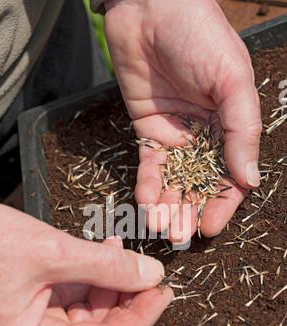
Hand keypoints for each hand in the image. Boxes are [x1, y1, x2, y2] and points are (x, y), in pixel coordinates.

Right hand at [0, 203, 171, 325]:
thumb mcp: (50, 251)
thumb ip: (106, 265)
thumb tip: (149, 274)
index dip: (141, 319)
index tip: (163, 295)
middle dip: (128, 302)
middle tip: (150, 276)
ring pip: (89, 317)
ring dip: (112, 286)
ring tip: (124, 255)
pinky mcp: (32, 306)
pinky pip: (74, 300)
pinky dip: (93, 278)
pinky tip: (105, 253)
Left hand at [104, 0, 261, 242]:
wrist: (150, 8)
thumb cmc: (200, 35)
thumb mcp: (232, 82)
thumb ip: (241, 131)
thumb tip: (248, 179)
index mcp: (230, 126)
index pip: (228, 175)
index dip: (220, 204)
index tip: (208, 228)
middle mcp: (204, 135)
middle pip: (198, 184)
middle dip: (189, 211)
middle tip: (178, 236)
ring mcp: (175, 134)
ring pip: (172, 180)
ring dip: (166, 206)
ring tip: (160, 227)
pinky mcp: (146, 130)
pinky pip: (147, 165)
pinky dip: (146, 185)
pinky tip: (144, 203)